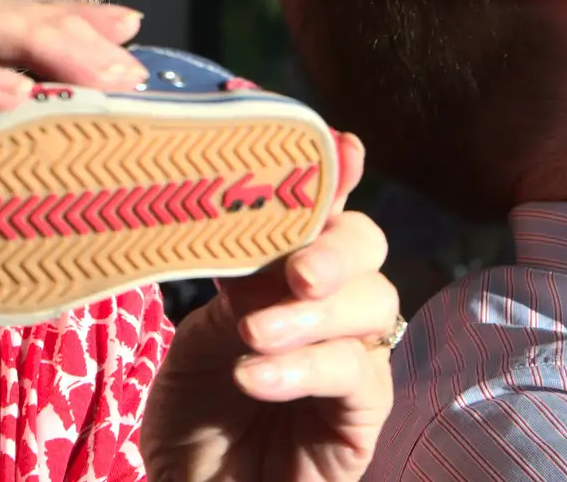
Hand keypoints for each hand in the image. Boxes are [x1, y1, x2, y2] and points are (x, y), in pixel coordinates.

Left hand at [141, 134, 396, 481]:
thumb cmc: (192, 413)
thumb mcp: (200, 329)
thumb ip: (233, 273)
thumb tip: (238, 205)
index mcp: (289, 274)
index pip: (323, 212)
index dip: (335, 176)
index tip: (341, 147)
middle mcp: (331, 309)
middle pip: (368, 248)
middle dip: (335, 245)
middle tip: (294, 268)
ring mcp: (354, 362)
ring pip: (374, 306)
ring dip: (313, 313)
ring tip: (252, 333)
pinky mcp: (362, 419)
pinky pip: (358, 376)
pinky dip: (306, 368)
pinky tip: (254, 374)